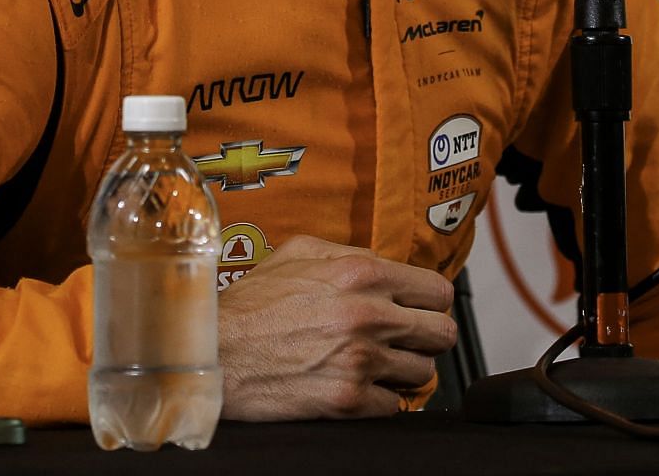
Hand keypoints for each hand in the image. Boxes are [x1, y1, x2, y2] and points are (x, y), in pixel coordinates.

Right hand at [216, 234, 457, 419]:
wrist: (216, 353)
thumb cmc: (252, 304)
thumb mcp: (299, 252)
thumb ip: (350, 252)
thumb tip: (383, 264)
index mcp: (363, 274)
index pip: (438, 291)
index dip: (430, 302)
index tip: (418, 309)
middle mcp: (370, 316)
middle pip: (442, 334)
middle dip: (426, 337)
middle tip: (406, 340)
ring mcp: (362, 361)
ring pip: (424, 373)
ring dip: (405, 370)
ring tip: (379, 365)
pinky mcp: (349, 401)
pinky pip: (395, 405)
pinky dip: (381, 399)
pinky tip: (359, 386)